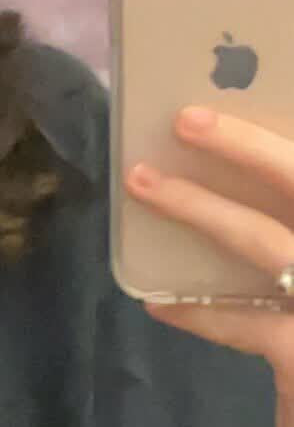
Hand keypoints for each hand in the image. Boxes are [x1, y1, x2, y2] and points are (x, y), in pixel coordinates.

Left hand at [125, 105, 293, 426]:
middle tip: (186, 118)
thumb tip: (234, 186)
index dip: (274, 133)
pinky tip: (159, 302)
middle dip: (247, 144)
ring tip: (145, 184)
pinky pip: (241, 322)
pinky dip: (197, 310)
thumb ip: (286, 240)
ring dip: (201, 209)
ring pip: (268, 240)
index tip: (223, 105)